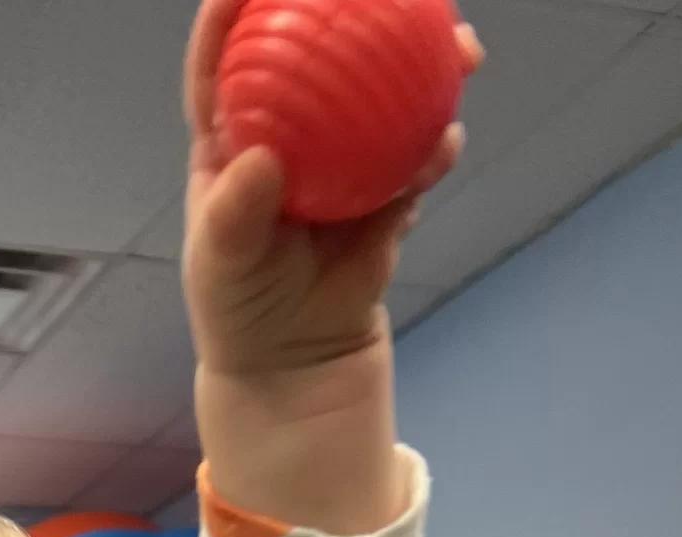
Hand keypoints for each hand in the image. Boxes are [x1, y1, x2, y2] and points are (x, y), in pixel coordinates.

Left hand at [181, 0, 482, 377]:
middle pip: (324, 55)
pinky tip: (448, 140)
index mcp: (236, 139)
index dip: (232, 16)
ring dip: (425, 65)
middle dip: (361, 11)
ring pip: (385, 96)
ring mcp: (342, 156)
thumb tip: (261, 161)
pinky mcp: (382, 189)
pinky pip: (414, 158)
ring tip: (458, 47)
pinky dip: (433, 149)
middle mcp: (291, 134)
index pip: (225, 64)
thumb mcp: (223, 266)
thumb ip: (236, 214)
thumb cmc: (240, 306)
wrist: (292, 358)